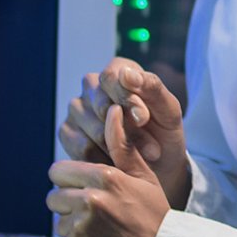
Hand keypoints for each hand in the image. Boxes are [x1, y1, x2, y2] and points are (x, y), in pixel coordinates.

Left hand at [47, 103, 170, 236]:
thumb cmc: (156, 216)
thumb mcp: (143, 177)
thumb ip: (122, 145)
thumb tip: (114, 110)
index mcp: (105, 178)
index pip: (59, 171)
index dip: (70, 179)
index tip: (85, 187)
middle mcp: (90, 201)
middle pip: (53, 196)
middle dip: (68, 202)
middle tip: (93, 211)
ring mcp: (81, 228)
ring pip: (58, 221)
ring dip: (72, 225)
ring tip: (100, 229)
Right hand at [62, 58, 188, 209]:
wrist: (159, 166)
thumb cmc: (164, 132)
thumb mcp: (169, 111)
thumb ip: (152, 88)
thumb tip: (125, 74)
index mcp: (117, 70)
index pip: (111, 77)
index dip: (127, 99)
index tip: (143, 119)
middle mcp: (92, 85)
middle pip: (100, 104)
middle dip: (128, 130)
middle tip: (152, 149)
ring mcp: (76, 109)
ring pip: (92, 128)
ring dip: (120, 148)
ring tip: (141, 158)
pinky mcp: (67, 133)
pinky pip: (82, 148)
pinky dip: (106, 160)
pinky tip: (122, 164)